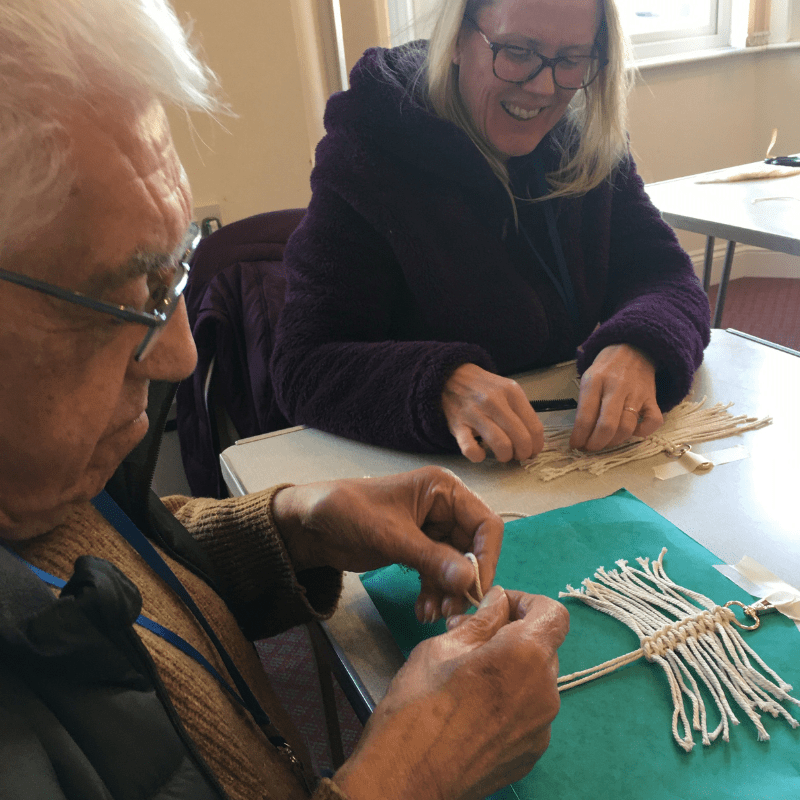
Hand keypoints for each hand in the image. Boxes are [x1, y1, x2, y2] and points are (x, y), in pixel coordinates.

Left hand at [271, 466, 502, 620]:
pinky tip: (422, 610)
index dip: (486, 557)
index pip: (485, 523)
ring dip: (448, 591)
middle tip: (452, 611)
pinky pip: (438, 572)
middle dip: (464, 580)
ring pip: (457, 565)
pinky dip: (434, 591)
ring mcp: (432, 529)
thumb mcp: (390, 535)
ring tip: (433, 615)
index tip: (475, 588)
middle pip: (473, 548)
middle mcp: (444, 507)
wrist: (310, 524)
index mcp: (443, 489)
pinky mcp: (418, 548)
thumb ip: (431, 558)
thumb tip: (469, 581)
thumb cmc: (348, 512)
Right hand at [333, 586, 568, 799]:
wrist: (407, 778)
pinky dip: (509, 702)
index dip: (527, 602)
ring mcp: (541, 728)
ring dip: (511, 669)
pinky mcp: (531, 754)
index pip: (553, 613)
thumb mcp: (443, 647)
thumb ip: (481, 620)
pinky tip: (473, 710)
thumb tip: (498, 601)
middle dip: (514, 636)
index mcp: (525, 654)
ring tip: (469, 677)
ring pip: (535, 681)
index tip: (498, 607)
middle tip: (471, 639)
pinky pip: (529, 713)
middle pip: (543, 647)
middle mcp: (545, 691)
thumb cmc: (418, 705)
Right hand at [442, 363, 543, 462]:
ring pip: (501, 445)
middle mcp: (494, 401)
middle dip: (523, 454)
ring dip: (505, 456)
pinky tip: (480, 454)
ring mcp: (474, 413)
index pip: (534, 427)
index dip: (536, 446)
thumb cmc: (484, 388)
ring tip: (502, 455)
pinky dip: (478, 456)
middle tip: (518, 455)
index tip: (532, 452)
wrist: (452, 377)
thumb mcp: (507, 390)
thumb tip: (533, 442)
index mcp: (512, 392)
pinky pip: (470, 448)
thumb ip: (521, 411)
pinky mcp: (457, 424)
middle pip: (521, 438)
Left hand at [570, 343, 662, 450]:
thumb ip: (585, 404)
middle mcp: (616, 387)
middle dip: (596, 443)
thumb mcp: (588, 378)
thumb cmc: (607, 367)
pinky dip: (643, 432)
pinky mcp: (652, 397)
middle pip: (607, 426)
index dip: (579, 436)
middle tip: (590, 448)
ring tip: (606, 442)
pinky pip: (653, 421)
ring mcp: (637, 393)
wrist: (634, 347)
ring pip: (627, 427)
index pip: (585, 416)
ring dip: (615, 441)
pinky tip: (633, 432)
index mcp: (595, 381)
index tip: (576, 445)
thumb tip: (581, 434)